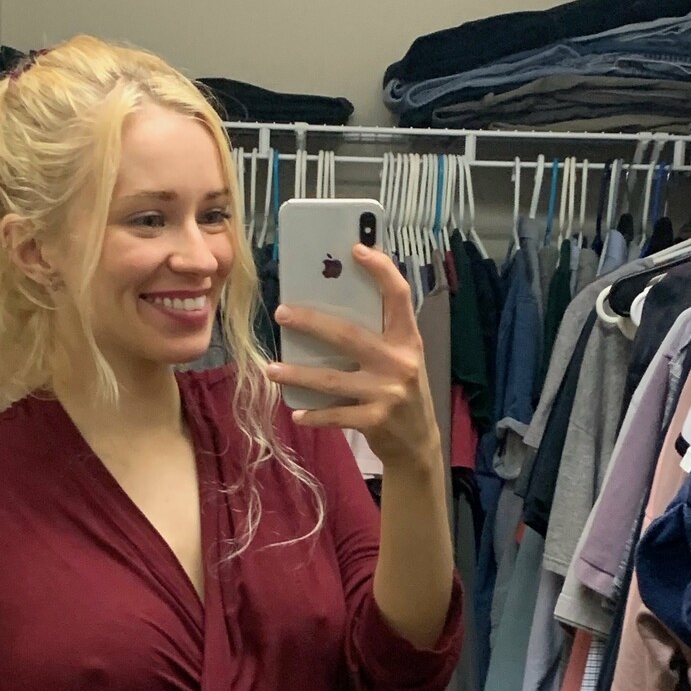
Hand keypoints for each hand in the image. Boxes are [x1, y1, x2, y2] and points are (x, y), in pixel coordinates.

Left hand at [267, 243, 442, 472]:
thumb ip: (379, 333)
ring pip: (332, 379)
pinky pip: (335, 415)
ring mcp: (388, 393)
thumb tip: (332, 302)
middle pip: (349, 335)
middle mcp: (400, 362)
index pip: (399, 295)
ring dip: (298, 374)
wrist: (419, 442)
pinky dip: (313, 416)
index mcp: (408, 339)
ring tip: (271, 369)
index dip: (380, 270)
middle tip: (282, 313)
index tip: (356, 249)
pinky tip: (296, 412)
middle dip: (311, 323)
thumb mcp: (400, 357)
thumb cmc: (401, 390)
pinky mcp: (376, 420)